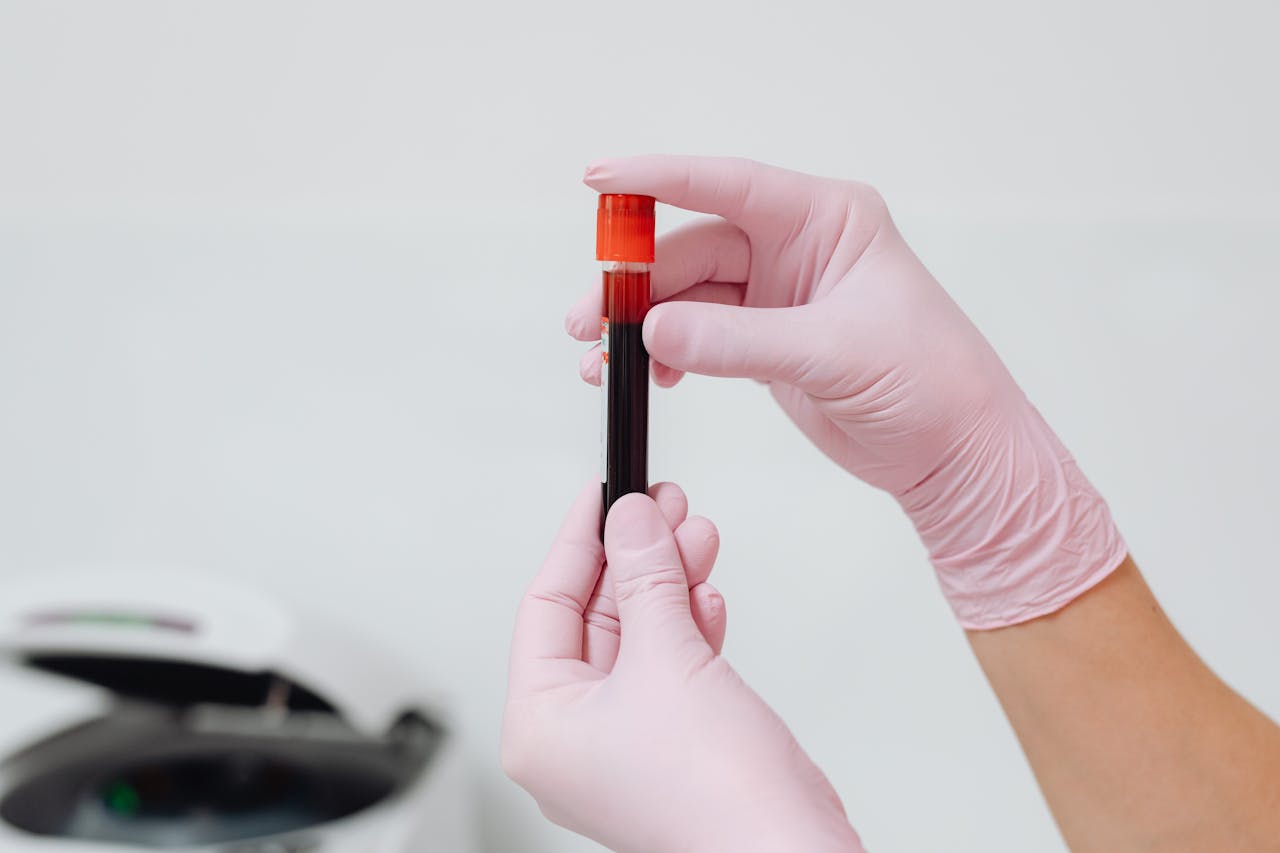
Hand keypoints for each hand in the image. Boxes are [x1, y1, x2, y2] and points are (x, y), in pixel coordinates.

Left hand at [502, 482, 862, 852]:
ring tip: (694, 531)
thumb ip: (646, 578)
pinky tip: (705, 591)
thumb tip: (632, 520)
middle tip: (660, 506)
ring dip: (669, 582)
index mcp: (539, 726)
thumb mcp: (666, 659)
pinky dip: (690, 624)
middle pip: (596, 618)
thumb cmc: (712, 798)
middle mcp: (574, 737)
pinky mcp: (675, 741)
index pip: (545, 607)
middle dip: (636, 558)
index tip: (602, 497)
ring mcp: (626, 740)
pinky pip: (671, 664)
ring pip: (640, 636)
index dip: (578, 543)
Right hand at [567, 156, 1124, 628]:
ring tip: (601, 358)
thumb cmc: (931, 384)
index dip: (657, 180)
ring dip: (642, 323)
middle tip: (590, 318)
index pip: (728, 185)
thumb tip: (654, 329)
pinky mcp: (767, 343)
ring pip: (688, 295)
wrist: (955, 453)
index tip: (599, 181)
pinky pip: (699, 335)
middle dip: (636, 281)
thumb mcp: (832, 354)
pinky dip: (666, 352)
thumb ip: (739, 341)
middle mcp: (798, 248)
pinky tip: (647, 374)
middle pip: (694, 247)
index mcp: (827, 220)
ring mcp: (779, 297)